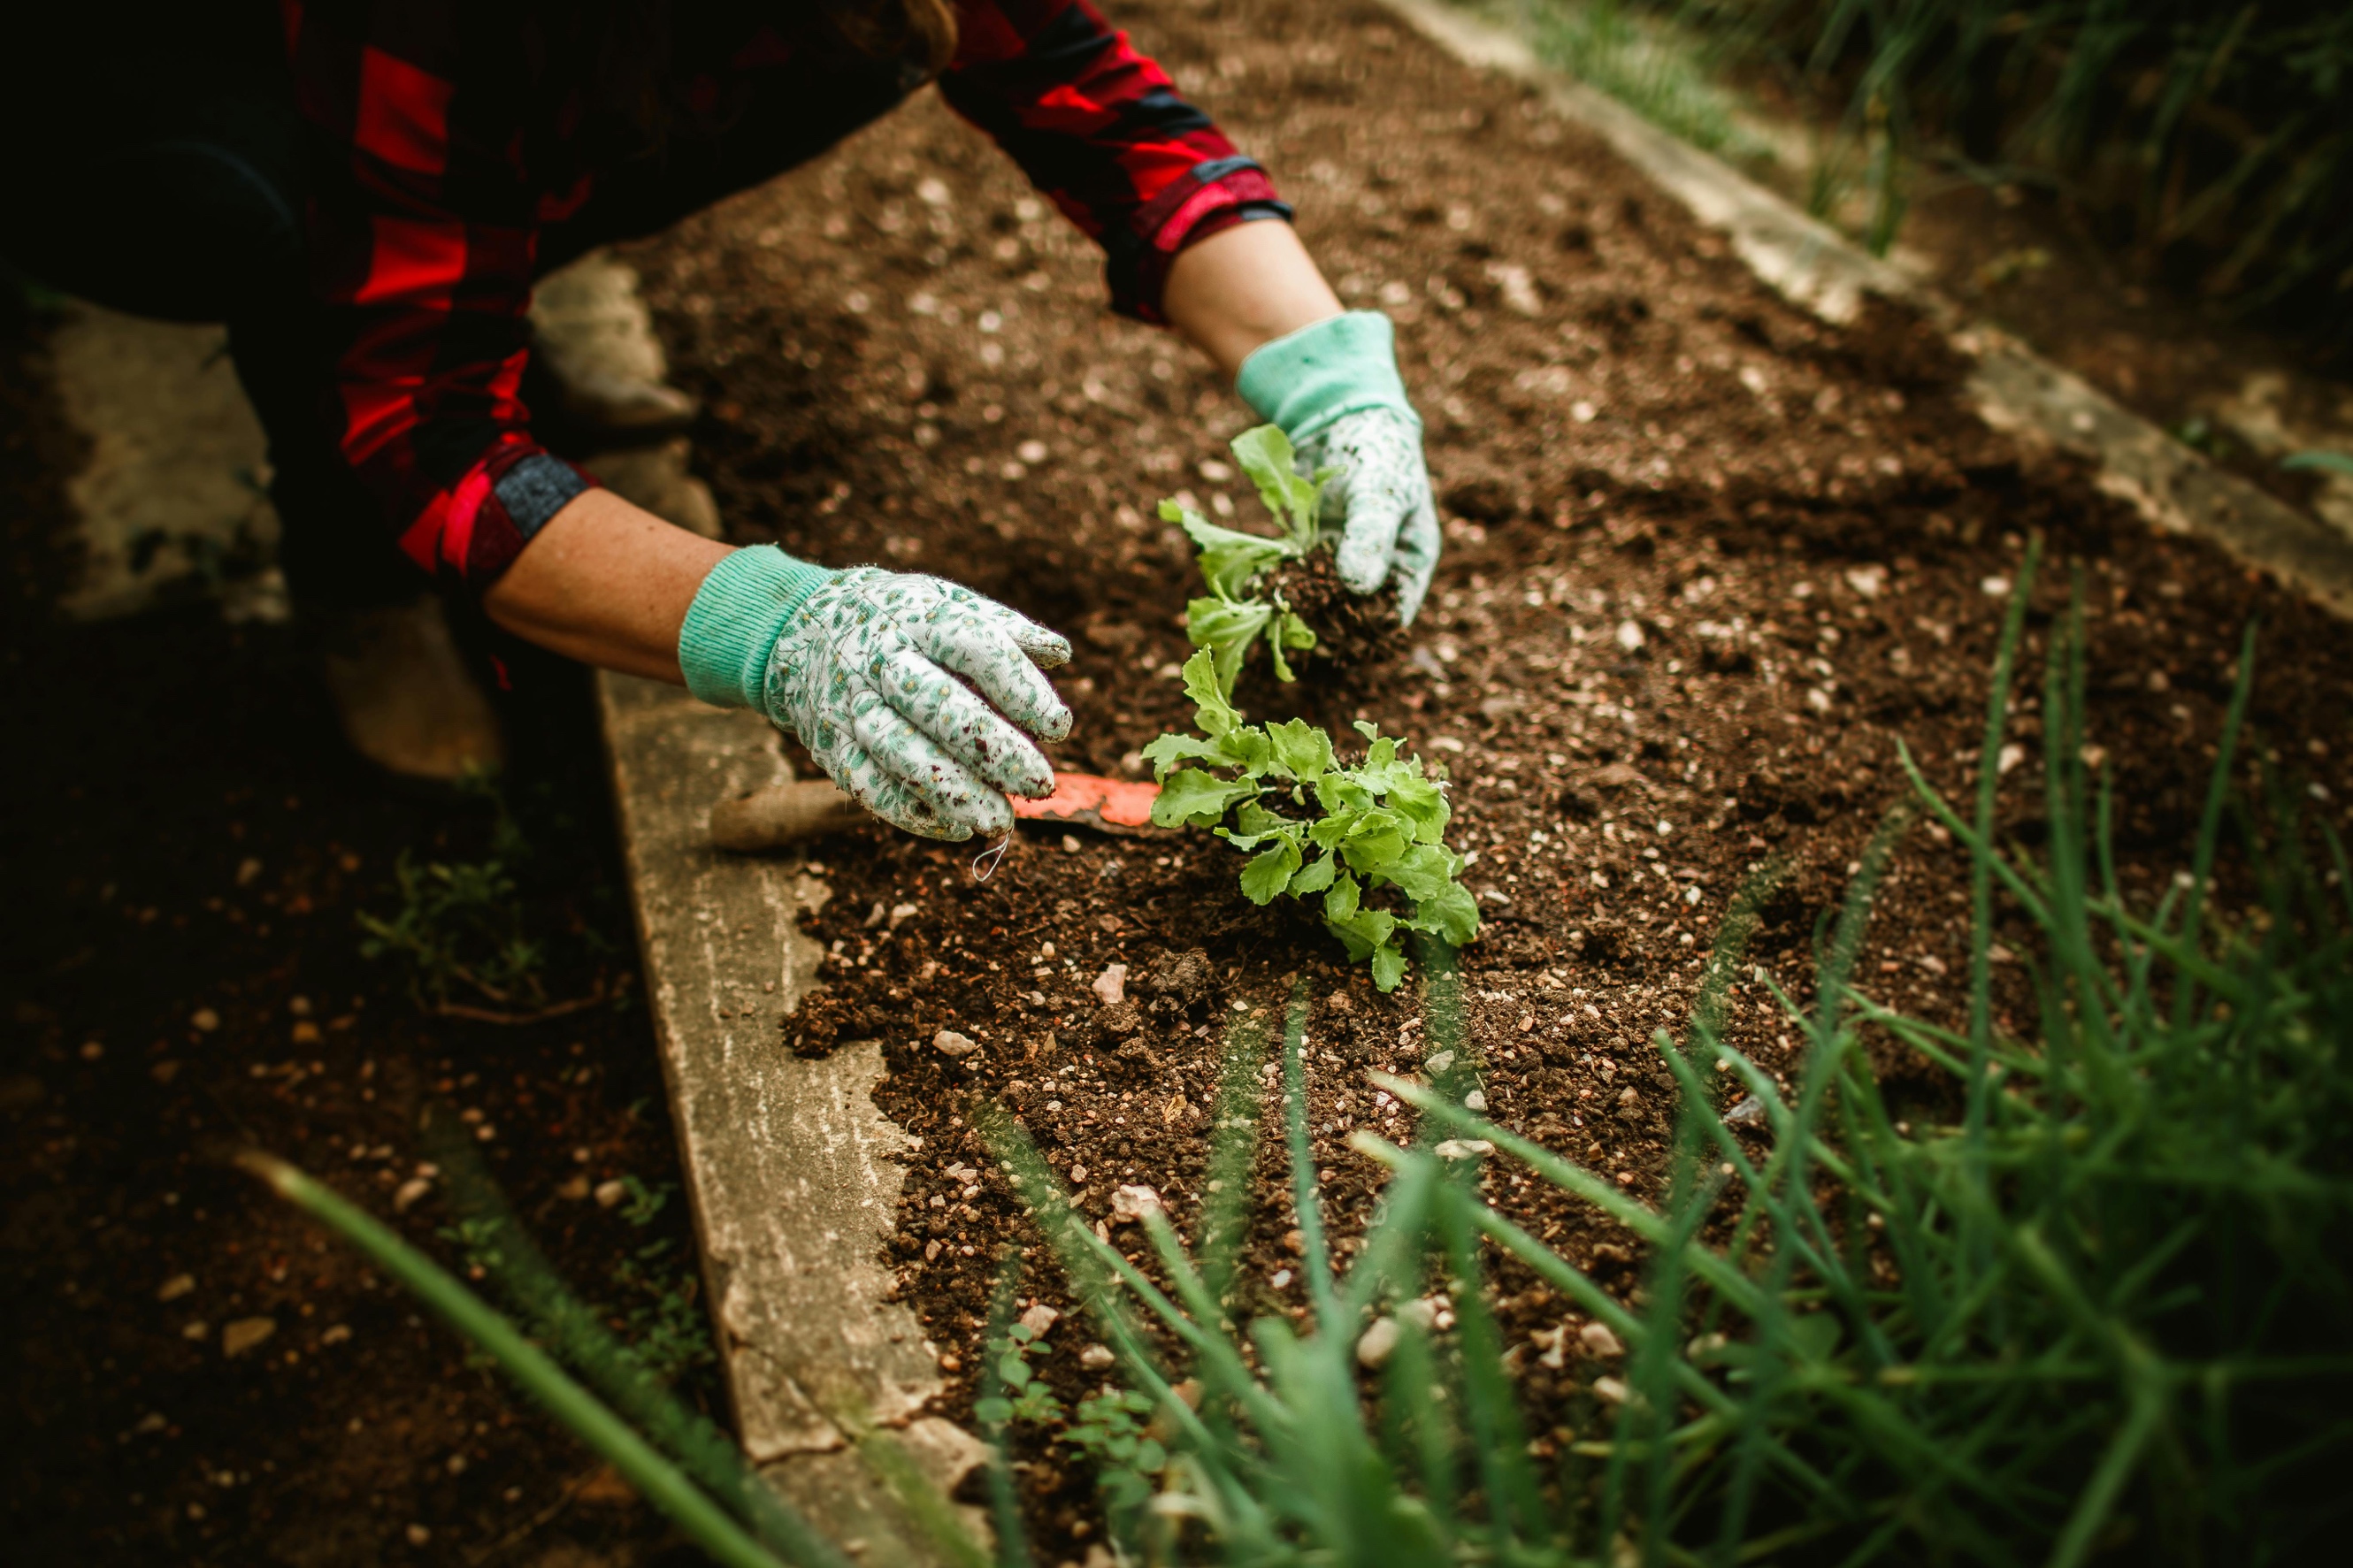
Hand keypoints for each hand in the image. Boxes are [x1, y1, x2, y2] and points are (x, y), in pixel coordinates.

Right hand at [762, 570, 1072, 839]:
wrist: (800, 628)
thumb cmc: (899, 619)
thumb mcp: (945, 602)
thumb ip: (1005, 628)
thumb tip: (1060, 654)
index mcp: (919, 617)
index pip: (975, 647)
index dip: (1019, 688)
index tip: (1058, 728)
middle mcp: (881, 659)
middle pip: (937, 706)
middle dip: (993, 750)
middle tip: (1040, 784)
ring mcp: (851, 704)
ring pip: (899, 753)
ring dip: (953, 793)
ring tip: (1001, 821)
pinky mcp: (830, 745)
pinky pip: (867, 786)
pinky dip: (910, 813)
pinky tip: (955, 828)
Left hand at [1234, 310, 1440, 625]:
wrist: (1342, 417)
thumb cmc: (1377, 452)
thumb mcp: (1379, 493)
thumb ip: (1371, 537)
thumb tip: (1358, 587)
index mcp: (1411, 561)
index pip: (1395, 613)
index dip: (1369, 634)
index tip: (1338, 644)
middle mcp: (1379, 569)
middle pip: (1356, 614)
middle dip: (1328, 628)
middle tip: (1297, 639)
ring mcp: (1344, 562)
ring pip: (1323, 601)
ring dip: (1300, 612)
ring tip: (1275, 624)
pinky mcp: (1312, 552)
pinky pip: (1298, 577)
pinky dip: (1281, 587)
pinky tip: (1259, 597)